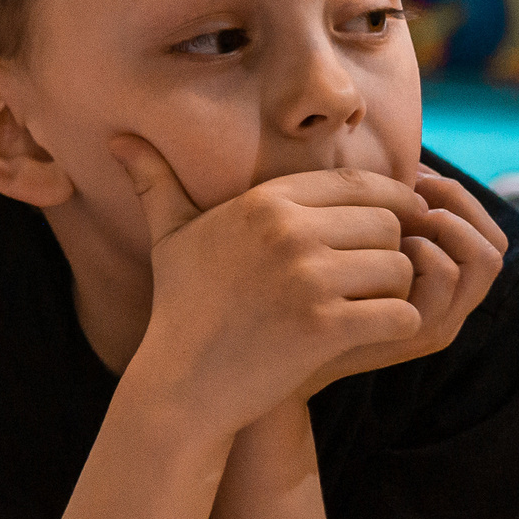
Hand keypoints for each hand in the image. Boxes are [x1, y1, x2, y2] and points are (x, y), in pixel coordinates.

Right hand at [112, 137, 428, 437]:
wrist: (183, 379)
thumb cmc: (182, 302)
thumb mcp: (168, 234)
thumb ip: (155, 181)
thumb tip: (118, 138)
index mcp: (262, 203)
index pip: (355, 182)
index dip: (388, 199)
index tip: (399, 219)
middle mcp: (288, 232)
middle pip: (386, 223)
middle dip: (388, 248)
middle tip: (372, 274)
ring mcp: (308, 280)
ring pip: (399, 267)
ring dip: (395, 288)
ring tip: (371, 302)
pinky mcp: (326, 327)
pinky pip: (400, 313)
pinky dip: (397, 324)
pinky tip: (372, 331)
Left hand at [300, 163, 506, 389]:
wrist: (272, 346)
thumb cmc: (298, 287)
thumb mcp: (342, 246)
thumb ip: (369, 216)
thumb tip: (390, 164)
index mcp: (436, 279)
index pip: (480, 228)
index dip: (451, 192)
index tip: (413, 171)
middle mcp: (448, 301)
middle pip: (492, 241)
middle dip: (457, 202)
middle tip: (417, 184)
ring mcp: (438, 317)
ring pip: (483, 259)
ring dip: (449, 224)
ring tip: (409, 213)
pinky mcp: (417, 330)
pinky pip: (448, 279)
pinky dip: (428, 249)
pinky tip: (394, 241)